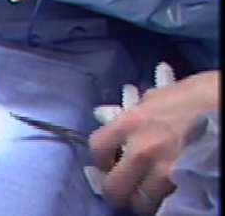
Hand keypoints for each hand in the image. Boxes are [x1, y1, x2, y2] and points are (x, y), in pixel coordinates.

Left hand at [88, 69, 219, 214]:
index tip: (108, 165)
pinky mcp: (190, 184)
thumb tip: (125, 120)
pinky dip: (166, 203)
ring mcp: (166, 170)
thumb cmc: (200, 95)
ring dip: (143, 200)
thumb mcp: (161, 96)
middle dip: (118, 191)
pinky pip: (169, 203)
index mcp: (131, 122)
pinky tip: (169, 195)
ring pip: (142, 201)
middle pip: (115, 185)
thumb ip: (138, 112)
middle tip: (125, 190)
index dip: (101, 161)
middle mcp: (143, 148)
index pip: (97, 148)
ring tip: (149, 195)